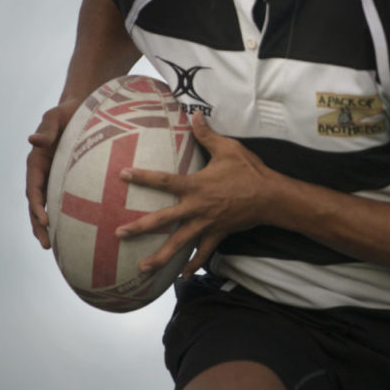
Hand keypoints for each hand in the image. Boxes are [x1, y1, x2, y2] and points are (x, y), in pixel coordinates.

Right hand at [26, 99, 81, 248]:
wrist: (81, 107)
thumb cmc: (68, 111)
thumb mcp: (56, 116)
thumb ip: (47, 129)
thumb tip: (32, 140)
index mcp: (37, 161)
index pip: (33, 187)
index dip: (37, 205)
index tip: (44, 220)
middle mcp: (42, 172)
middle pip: (36, 203)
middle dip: (38, 225)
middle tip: (46, 245)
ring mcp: (53, 178)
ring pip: (47, 206)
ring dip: (46, 226)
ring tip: (52, 247)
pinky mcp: (66, 179)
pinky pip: (62, 201)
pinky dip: (62, 217)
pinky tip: (70, 232)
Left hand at [115, 113, 274, 276]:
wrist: (271, 197)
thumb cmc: (249, 171)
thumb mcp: (229, 148)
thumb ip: (207, 134)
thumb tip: (195, 113)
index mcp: (196, 185)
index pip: (164, 180)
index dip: (143, 177)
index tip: (122, 175)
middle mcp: (197, 207)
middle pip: (163, 220)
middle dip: (140, 227)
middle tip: (119, 234)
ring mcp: (206, 223)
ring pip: (179, 243)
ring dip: (160, 257)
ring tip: (142, 268)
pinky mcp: (218, 233)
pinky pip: (203, 252)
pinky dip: (192, 265)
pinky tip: (181, 276)